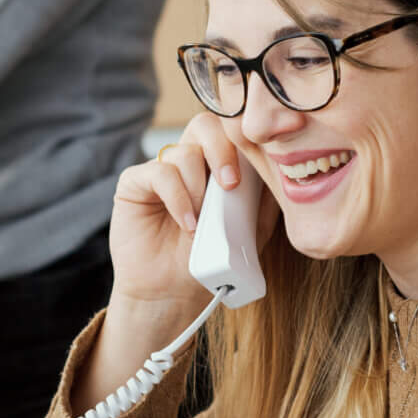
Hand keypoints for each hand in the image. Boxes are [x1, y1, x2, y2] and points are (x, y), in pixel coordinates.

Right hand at [107, 114, 273, 316]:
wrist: (173, 292)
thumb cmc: (211, 260)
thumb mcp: (251, 230)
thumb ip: (265, 199)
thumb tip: (283, 170)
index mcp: (216, 164)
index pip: (230, 130)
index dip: (244, 141)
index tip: (257, 169)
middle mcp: (188, 160)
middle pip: (205, 125)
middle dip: (222, 150)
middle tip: (230, 185)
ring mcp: (160, 169)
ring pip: (183, 153)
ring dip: (198, 188)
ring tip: (202, 223)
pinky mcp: (134, 183)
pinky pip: (158, 173)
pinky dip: (177, 198)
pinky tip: (187, 224)